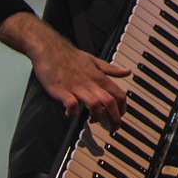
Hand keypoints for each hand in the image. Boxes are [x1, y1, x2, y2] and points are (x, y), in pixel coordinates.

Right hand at [3, 13, 130, 130]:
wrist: (50, 49)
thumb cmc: (72, 57)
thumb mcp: (96, 61)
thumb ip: (111, 69)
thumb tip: (127, 72)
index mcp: (100, 77)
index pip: (119, 94)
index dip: (123, 109)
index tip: (120, 117)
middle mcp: (90, 82)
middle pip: (109, 102)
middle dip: (114, 118)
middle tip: (113, 128)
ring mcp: (76, 87)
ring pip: (94, 104)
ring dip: (96, 116)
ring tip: (92, 121)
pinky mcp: (61, 90)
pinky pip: (71, 105)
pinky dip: (73, 113)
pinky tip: (71, 114)